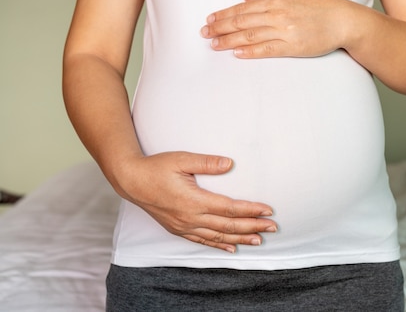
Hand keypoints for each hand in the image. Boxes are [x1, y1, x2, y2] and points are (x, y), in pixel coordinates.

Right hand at [118, 151, 276, 252]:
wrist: (131, 181)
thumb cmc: (156, 167)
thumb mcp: (182, 159)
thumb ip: (207, 162)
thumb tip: (230, 164)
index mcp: (194, 200)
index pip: (230, 209)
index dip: (251, 210)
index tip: (268, 210)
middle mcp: (191, 217)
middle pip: (228, 226)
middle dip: (252, 227)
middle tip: (272, 227)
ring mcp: (184, 226)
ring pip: (218, 237)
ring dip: (240, 239)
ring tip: (259, 240)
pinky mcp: (178, 229)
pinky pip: (202, 241)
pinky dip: (219, 245)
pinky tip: (231, 248)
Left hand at [200, 0, 356, 57]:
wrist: (343, 21)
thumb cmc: (320, 4)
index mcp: (276, 0)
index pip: (243, 8)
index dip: (224, 13)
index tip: (210, 18)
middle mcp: (277, 15)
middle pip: (242, 21)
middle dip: (220, 27)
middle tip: (204, 32)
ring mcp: (284, 32)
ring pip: (250, 36)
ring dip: (229, 40)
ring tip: (214, 44)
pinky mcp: (292, 47)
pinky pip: (267, 50)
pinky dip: (250, 52)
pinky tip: (236, 53)